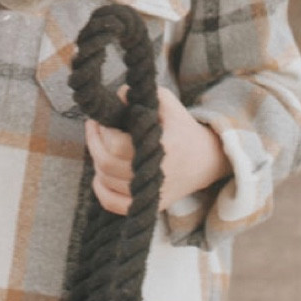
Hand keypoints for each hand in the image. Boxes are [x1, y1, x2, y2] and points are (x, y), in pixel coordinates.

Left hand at [84, 89, 225, 217]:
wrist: (206, 159)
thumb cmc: (182, 128)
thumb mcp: (168, 104)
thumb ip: (142, 95)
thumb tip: (116, 96)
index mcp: (163, 147)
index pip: (117, 145)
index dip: (103, 131)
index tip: (102, 119)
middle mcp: (157, 174)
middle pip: (107, 164)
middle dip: (94, 142)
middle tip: (94, 127)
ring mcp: (154, 193)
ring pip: (107, 181)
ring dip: (95, 161)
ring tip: (98, 144)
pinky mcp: (151, 204)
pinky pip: (114, 204)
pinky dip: (101, 191)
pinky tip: (99, 175)